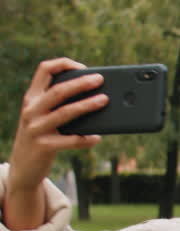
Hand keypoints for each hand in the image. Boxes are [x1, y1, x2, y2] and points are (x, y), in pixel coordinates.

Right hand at [9, 58, 105, 190]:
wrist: (23, 167)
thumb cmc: (42, 137)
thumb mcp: (43, 117)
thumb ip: (59, 105)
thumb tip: (97, 96)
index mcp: (32, 98)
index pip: (44, 70)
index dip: (64, 64)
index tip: (83, 67)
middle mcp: (31, 110)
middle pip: (58, 90)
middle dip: (81, 83)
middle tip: (100, 79)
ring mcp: (35, 128)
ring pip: (65, 112)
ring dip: (87, 105)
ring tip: (105, 100)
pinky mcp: (43, 146)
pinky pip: (70, 140)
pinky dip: (86, 139)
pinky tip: (97, 138)